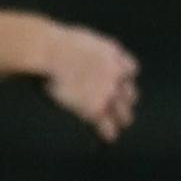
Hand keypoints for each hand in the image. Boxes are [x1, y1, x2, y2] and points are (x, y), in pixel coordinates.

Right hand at [41, 24, 138, 139]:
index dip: (123, 80)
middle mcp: (117, 73)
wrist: (48, 51)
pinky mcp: (96, 108)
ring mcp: (109, 92)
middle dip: (124, 103)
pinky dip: (107, 134)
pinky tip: (104, 139)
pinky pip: (109, 128)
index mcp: (113, 54)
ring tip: (112, 128)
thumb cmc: (52, 42)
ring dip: (118, 120)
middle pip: (131, 95)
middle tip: (117, 111)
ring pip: (125, 115)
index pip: (131, 71)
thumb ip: (86, 52)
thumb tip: (76, 59)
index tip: (118, 85)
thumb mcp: (79, 41)